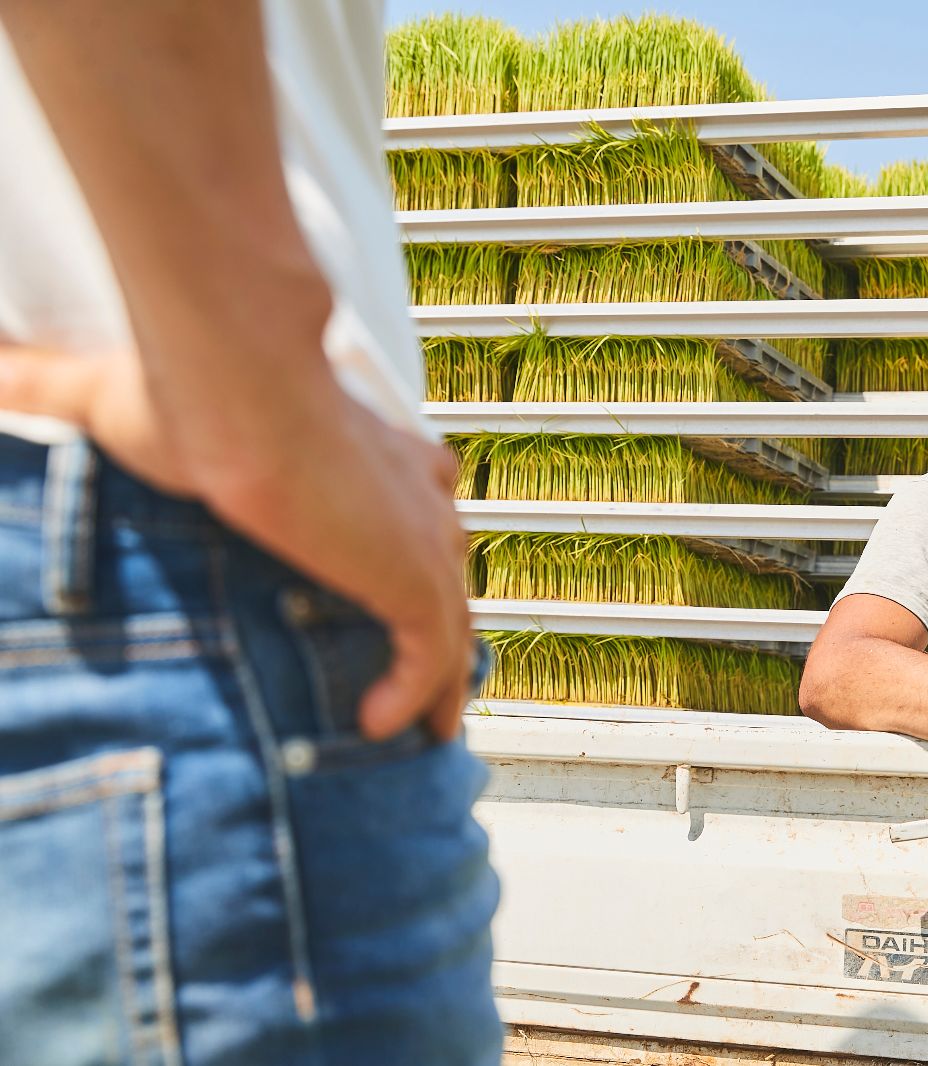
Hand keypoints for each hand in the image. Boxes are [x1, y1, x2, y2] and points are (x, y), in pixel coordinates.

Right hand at [0, 345, 473, 742]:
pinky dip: (416, 693)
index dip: (417, 543)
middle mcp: (417, 493)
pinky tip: (380, 728)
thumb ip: (55, 389)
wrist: (236, 394)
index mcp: (376, 449)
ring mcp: (425, 539)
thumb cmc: (190, 388)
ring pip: (452, 625)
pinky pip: (433, 655)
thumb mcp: (119, 396)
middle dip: (439, 621)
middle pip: (447, 567)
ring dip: (442, 679)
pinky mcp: (418, 580)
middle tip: (422, 674)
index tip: (402, 587)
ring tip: (423, 727)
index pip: (421, 497)